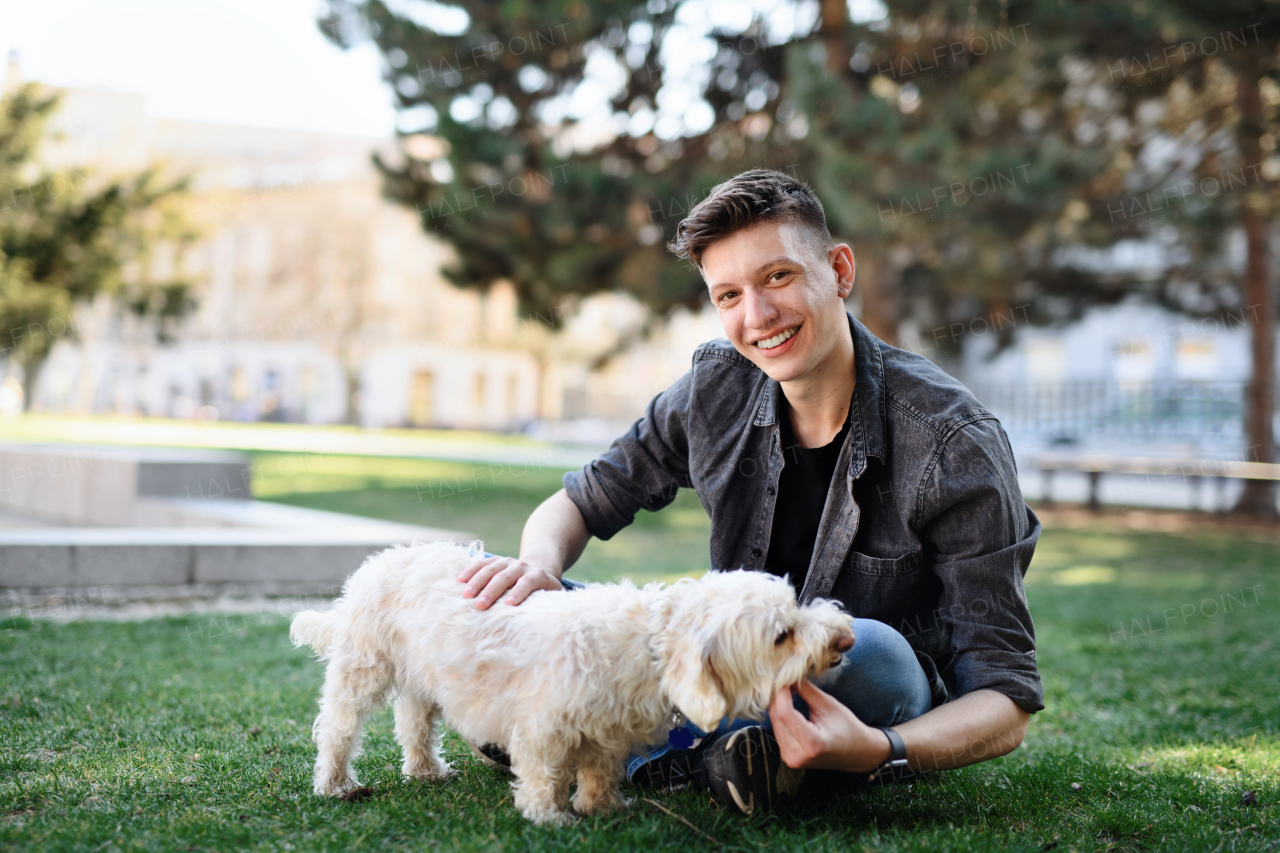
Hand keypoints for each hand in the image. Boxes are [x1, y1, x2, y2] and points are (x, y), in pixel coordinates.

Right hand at [457, 554, 561, 609]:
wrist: (539, 567)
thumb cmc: (545, 591)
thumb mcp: (553, 596)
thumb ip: (552, 607)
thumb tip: (549, 626)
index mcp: (538, 576)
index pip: (528, 582)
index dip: (519, 592)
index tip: (509, 604)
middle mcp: (522, 566)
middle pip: (506, 576)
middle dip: (492, 590)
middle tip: (480, 605)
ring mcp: (508, 561)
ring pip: (491, 568)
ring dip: (477, 581)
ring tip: (466, 595)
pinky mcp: (496, 560)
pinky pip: (482, 563)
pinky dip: (470, 570)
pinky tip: (459, 580)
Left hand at [768, 679, 892, 773]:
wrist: (857, 753)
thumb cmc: (848, 728)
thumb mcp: (829, 705)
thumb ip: (806, 690)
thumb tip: (787, 676)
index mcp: (812, 743)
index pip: (784, 713)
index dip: (781, 693)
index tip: (784, 679)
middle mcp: (797, 755)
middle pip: (776, 718)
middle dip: (778, 697)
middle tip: (784, 681)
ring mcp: (791, 759)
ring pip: (774, 723)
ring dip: (777, 705)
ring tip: (788, 692)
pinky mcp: (788, 757)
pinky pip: (777, 731)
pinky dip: (780, 716)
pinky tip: (788, 707)